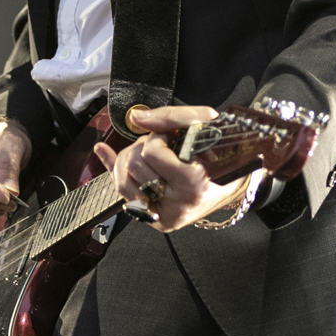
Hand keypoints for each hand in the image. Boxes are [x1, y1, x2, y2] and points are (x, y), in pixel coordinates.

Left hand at [94, 104, 242, 232]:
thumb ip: (170, 118)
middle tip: (162, 145)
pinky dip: (113, 167)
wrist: (229, 185)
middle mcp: (177, 206)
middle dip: (144, 147)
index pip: (153, 153)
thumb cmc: (219, 155)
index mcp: (193, 185)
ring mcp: (162, 216)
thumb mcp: (204, 127)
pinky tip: (106, 153)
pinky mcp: (152, 218)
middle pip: (135, 164)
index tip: (172, 137)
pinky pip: (120, 191)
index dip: (158, 137)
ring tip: (151, 154)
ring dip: (131, 158)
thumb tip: (136, 118)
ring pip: (122, 180)